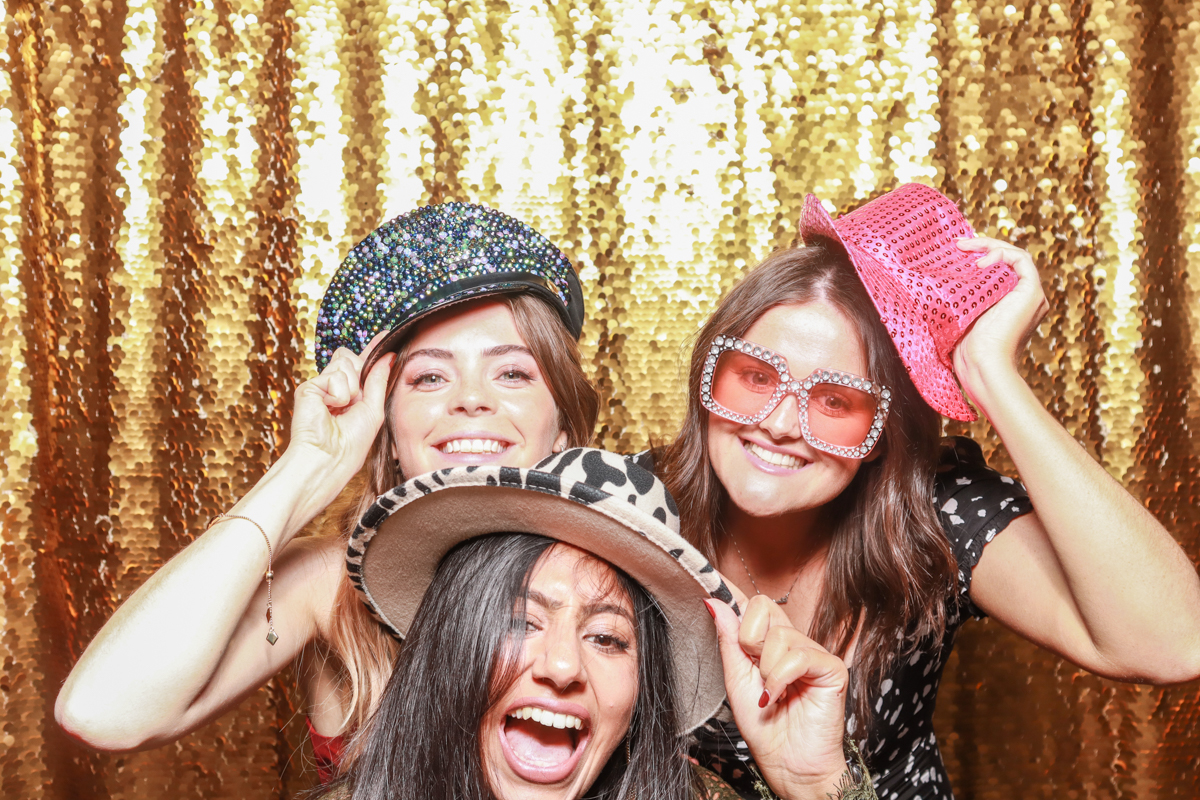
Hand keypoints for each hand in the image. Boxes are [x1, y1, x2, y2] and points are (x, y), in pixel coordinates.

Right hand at [288, 330, 393, 483]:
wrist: (330, 458)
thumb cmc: (351, 443)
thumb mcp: (374, 409)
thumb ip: (379, 380)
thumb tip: (388, 355)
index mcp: (352, 393)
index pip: (362, 364)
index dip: (373, 349)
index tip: (385, 334)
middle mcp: (335, 387)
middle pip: (352, 358)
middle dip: (360, 375)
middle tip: (354, 401)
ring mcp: (321, 386)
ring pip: (345, 363)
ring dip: (351, 388)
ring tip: (342, 408)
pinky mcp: (308, 387)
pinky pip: (334, 375)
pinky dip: (338, 393)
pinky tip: (330, 408)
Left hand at [707, 595, 849, 799]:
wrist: (788, 765)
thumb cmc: (765, 728)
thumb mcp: (736, 681)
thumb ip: (729, 641)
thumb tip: (714, 601)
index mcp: (770, 643)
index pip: (751, 606)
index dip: (730, 591)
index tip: (707, 575)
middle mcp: (793, 641)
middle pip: (762, 607)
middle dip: (749, 641)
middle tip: (756, 672)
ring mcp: (814, 652)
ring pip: (778, 636)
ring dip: (766, 671)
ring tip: (772, 694)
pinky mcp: (832, 667)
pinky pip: (797, 657)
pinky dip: (781, 679)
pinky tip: (780, 696)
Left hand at [952, 237, 1048, 399]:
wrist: (980, 362)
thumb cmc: (964, 347)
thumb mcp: (960, 312)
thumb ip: (961, 295)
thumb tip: (935, 275)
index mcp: (1007, 302)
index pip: (998, 268)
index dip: (979, 254)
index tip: (956, 249)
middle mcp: (1022, 298)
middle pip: (1007, 259)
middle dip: (983, 246)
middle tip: (959, 243)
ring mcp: (1031, 295)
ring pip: (1015, 256)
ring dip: (990, 246)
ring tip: (966, 249)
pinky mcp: (1033, 292)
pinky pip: (1021, 259)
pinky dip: (1001, 254)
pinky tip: (980, 263)